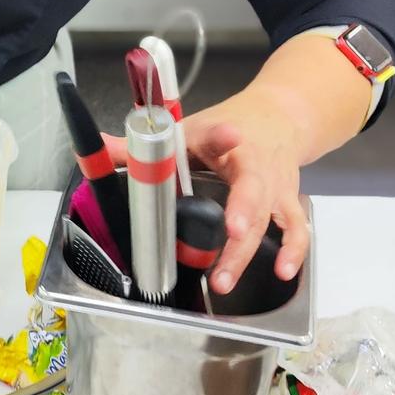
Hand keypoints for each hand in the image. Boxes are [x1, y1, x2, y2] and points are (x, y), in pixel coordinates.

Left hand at [104, 97, 311, 294]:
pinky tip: (284, 271)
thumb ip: (144, 147)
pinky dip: (294, 249)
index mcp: (226, 139)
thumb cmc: (230, 126)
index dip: (223, 136)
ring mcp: (274, 186)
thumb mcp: (189, 129)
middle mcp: (255, 164)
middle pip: (250, 190)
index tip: (229, 135)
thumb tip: (98, 150)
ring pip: (269, 218)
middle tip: (226, 235)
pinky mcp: (286, 203)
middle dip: (239, 215)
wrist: (279, 116)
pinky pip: (296, 228)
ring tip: (224, 278)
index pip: (221, 134)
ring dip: (248, 249)